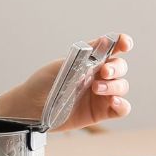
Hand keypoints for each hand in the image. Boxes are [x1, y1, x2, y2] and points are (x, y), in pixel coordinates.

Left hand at [0, 33, 133, 131]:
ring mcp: (101, 94)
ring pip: (122, 86)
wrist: (30, 107)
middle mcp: (98, 76)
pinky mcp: (100, 112)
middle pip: (120, 67)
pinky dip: (122, 104)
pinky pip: (121, 109)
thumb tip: (104, 42)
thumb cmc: (43, 83)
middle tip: (103, 72)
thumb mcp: (61, 66)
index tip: (125, 44)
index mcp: (89, 61)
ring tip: (97, 88)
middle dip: (116, 68)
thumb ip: (83, 57)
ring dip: (115, 86)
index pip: (111, 49)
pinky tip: (113, 102)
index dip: (122, 43)